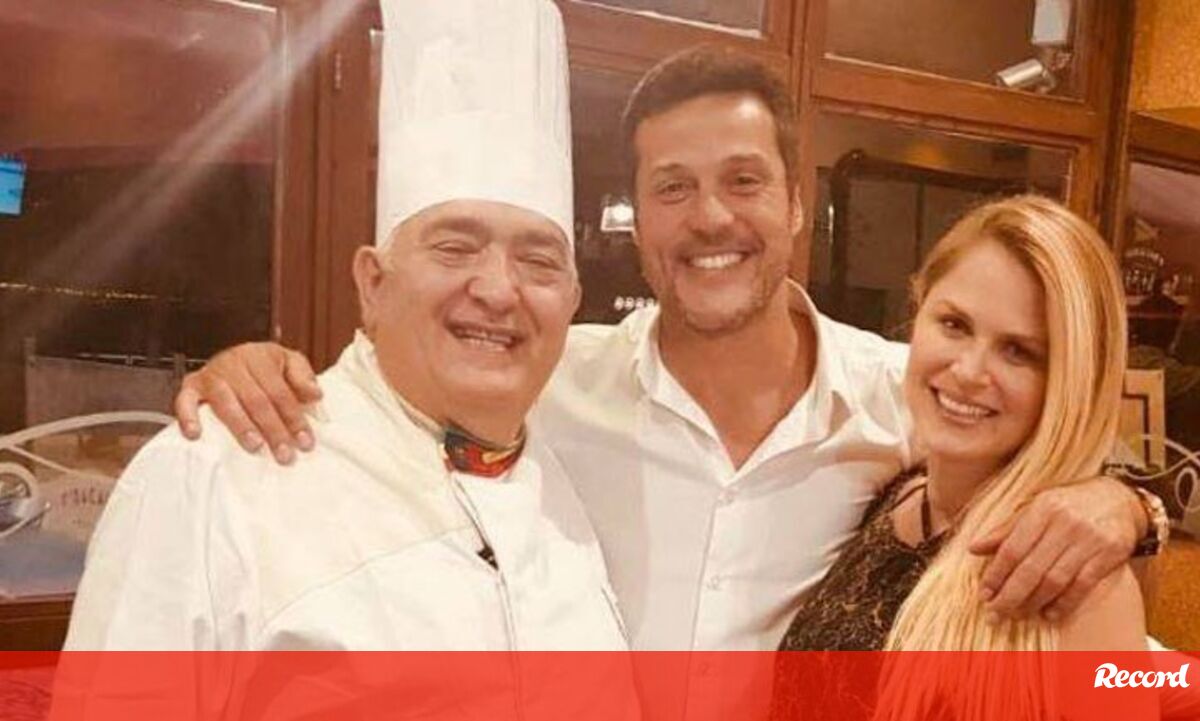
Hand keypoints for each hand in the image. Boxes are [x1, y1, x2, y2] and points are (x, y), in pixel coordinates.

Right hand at [174, 342, 322, 464]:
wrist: (232, 352)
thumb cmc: (263, 364)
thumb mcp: (288, 361)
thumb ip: (302, 376)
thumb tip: (316, 395)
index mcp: (260, 358)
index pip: (280, 392)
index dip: (294, 418)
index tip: (305, 442)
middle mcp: (234, 364)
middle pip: (256, 400)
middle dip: (273, 429)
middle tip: (284, 454)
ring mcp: (211, 375)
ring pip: (226, 403)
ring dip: (241, 427)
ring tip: (255, 447)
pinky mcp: (191, 386)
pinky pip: (184, 402)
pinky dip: (188, 417)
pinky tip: (195, 435)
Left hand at [969, 477, 1141, 621]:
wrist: (1120, 497)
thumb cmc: (1069, 503)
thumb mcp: (1036, 506)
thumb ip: (1006, 529)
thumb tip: (973, 548)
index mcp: (1043, 509)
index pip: (1013, 548)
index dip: (996, 574)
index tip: (984, 594)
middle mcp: (1065, 524)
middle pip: (1032, 568)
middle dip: (1010, 595)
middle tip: (994, 613)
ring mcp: (1089, 540)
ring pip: (1055, 580)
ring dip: (1033, 602)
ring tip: (1018, 615)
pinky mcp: (1110, 555)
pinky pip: (1082, 586)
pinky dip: (1064, 604)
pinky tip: (1049, 614)